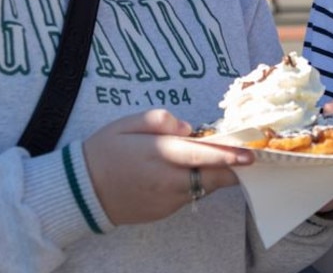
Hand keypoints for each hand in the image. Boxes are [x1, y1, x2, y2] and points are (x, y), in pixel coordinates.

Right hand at [81, 109, 253, 225]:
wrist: (81, 191)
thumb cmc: (103, 151)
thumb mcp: (126, 123)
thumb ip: (159, 120)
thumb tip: (187, 128)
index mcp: (158, 154)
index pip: (201, 154)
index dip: (228, 154)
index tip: (250, 154)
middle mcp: (167, 180)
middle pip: (212, 176)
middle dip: (233, 168)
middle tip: (250, 158)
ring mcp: (166, 200)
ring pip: (202, 187)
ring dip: (213, 174)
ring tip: (219, 159)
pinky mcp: (163, 211)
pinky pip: (188, 196)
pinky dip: (194, 183)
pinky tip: (187, 172)